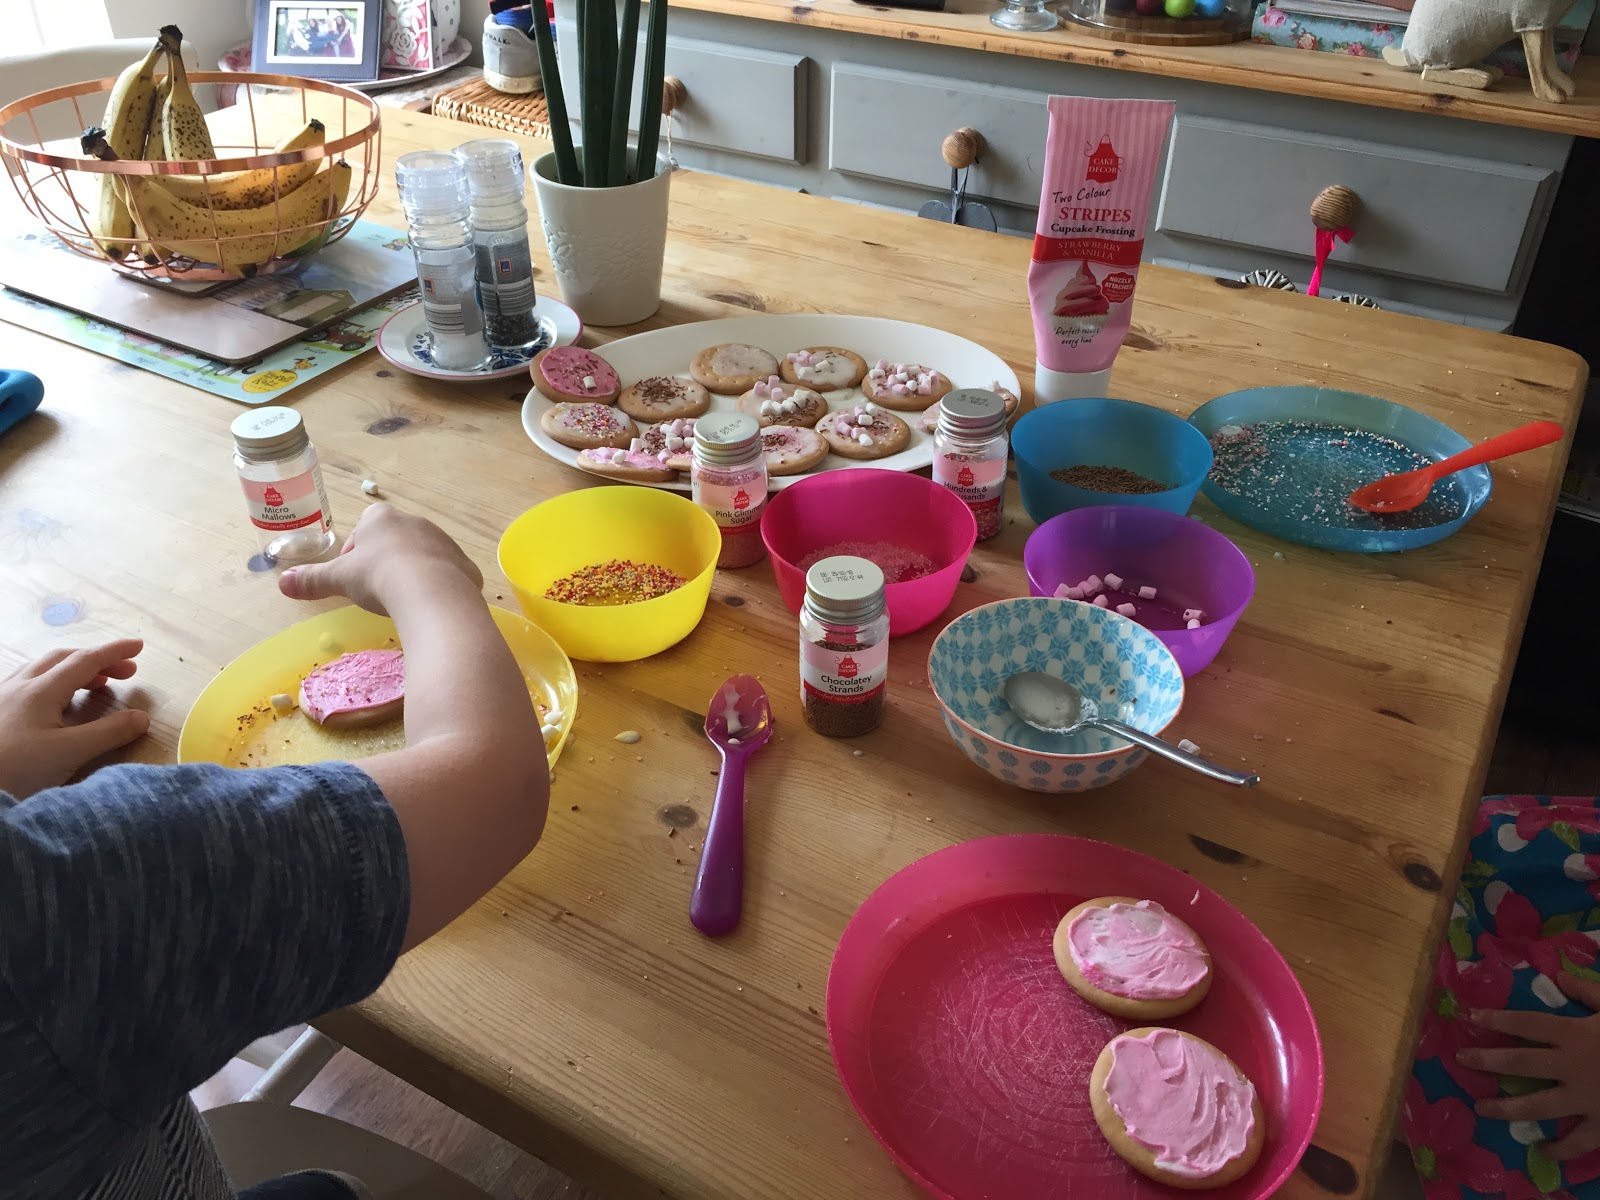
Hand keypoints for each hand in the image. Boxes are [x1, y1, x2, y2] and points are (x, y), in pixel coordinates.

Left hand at [0, 640, 150, 799]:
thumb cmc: (16, 769)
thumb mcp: (68, 753)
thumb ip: (108, 733)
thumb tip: (142, 717)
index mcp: (41, 690)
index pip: (85, 660)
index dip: (114, 651)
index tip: (140, 646)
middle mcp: (19, 686)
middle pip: (62, 659)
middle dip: (97, 660)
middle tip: (124, 673)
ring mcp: (1, 698)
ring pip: (41, 669)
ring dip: (73, 669)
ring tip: (93, 684)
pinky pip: (26, 683)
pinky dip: (51, 682)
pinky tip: (52, 701)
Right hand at [278, 502, 481, 613]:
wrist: (431, 592)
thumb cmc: (378, 577)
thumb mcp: (339, 579)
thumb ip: (312, 580)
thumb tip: (282, 583)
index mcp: (382, 519)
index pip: (365, 527)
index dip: (356, 551)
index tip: (354, 575)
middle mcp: (416, 523)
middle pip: (395, 541)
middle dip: (386, 563)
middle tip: (377, 591)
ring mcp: (444, 542)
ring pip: (424, 556)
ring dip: (414, 574)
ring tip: (404, 602)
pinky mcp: (465, 565)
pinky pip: (449, 575)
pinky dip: (439, 589)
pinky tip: (431, 608)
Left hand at [1460, 971, 1599, 1158]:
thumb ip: (1589, 991)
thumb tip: (1560, 977)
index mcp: (1575, 1034)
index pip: (1526, 1023)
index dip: (1497, 1019)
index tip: (1469, 1016)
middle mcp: (1573, 1067)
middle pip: (1521, 1063)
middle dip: (1488, 1061)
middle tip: (1461, 1060)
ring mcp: (1587, 1099)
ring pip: (1538, 1105)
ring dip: (1507, 1108)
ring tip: (1481, 1108)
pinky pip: (1579, 1142)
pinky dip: (1562, 1149)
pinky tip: (1544, 1151)